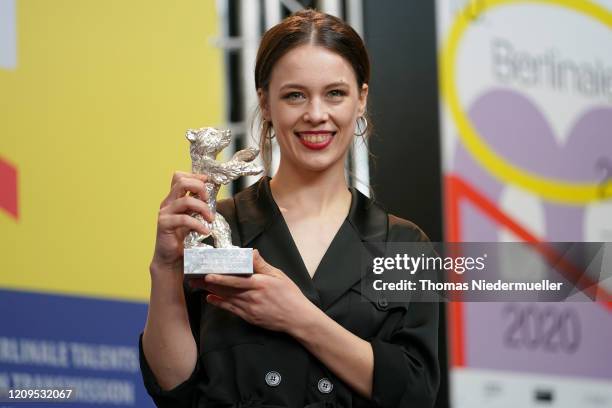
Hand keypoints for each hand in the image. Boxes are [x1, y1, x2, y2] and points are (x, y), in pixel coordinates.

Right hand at [151, 171, 214, 270]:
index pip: (180, 177)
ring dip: (202, 208)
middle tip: (208, 199)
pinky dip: (198, 224)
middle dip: (199, 187)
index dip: (195, 176)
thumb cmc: (183, 237)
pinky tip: (205, 231)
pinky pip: (184, 219)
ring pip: (185, 200)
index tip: (208, 183)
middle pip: (181, 182)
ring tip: (210, 219)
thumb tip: (212, 193)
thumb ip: (198, 206)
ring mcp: (165, 212)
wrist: (172, 258)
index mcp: (174, 198)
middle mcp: (168, 202)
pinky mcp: (164, 224)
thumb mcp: (193, 217)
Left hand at [202, 250, 316, 332]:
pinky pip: (231, 310)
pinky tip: (211, 299)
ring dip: (211, 292)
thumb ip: (262, 265)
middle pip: (226, 290)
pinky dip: (220, 304)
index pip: (236, 281)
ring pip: (226, 299)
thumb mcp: (279, 276)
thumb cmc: (290, 295)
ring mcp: (250, 309)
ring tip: (198, 286)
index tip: (207, 275)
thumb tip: (251, 252)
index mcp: (260, 284)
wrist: (297, 318)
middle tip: (193, 279)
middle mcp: (252, 297)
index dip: (220, 279)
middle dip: (208, 284)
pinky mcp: (249, 318)